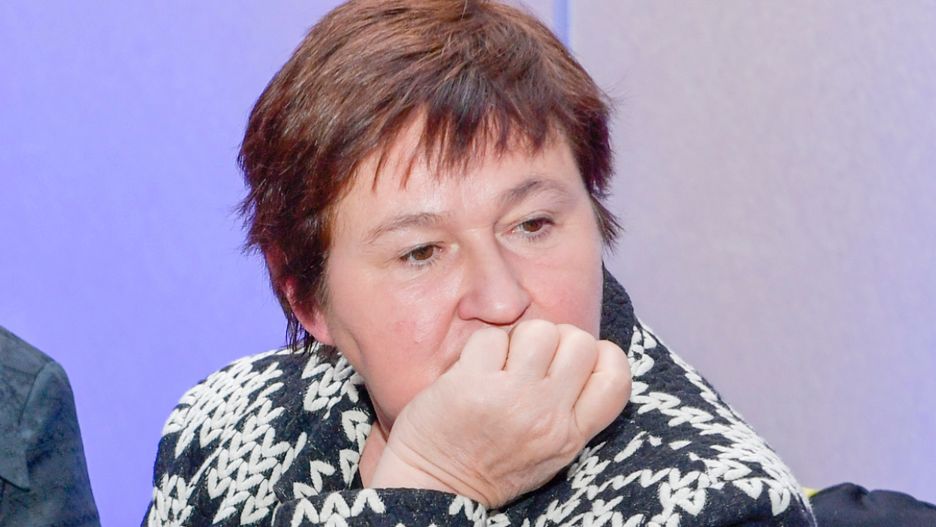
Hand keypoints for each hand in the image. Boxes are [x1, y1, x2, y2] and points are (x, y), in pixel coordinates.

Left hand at [368, 320, 631, 507]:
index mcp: (570, 435)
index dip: (601, 356)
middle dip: (557, 340)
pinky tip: (473, 370)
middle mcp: (547, 415)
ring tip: (501, 363)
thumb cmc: (490, 466)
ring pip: (539, 330)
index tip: (575, 362)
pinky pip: (492, 337)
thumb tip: (584, 355)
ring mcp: (510, 397)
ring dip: (519, 339)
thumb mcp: (549, 452)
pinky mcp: (472, 383)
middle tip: (532, 360)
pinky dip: (481, 347)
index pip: (615, 377)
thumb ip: (570, 410)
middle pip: (580, 341)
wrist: (433, 486)